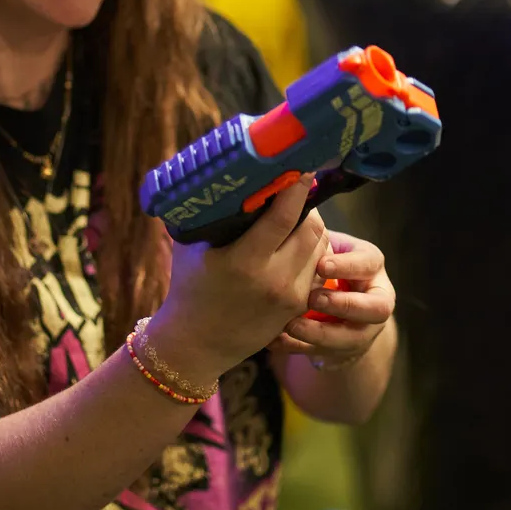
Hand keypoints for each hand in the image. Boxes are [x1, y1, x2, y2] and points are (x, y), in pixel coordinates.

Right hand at [148, 175, 331, 382]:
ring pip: (321, 249)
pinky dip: (311, 253)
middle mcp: (274, 279)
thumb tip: (225, 178)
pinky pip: (316, 270)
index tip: (300, 167)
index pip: (284, 217)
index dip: (296, 188)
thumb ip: (211, 216)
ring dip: (312, 229)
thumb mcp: (190, 248)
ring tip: (293, 219)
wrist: (196, 343)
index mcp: (244, 261)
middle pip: (312, 229)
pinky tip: (293, 246)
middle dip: (307, 207)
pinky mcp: (297, 308)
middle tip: (293, 195)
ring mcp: (290, 297)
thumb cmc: (189, 288)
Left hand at [268, 231, 394, 367]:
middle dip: (345, 305)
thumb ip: (315, 237)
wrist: (335, 305)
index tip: (321, 265)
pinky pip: (325, 355)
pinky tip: (276, 341)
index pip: (370, 263)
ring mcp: (364, 330)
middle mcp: (375, 300)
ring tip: (290, 324)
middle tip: (312, 299)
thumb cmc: (326, 265)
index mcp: (371, 268)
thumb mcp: (328, 248)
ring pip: (353, 339)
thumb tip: (292, 212)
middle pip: (377, 309)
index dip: (348, 265)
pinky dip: (298, 348)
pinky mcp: (345, 351)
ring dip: (321, 334)